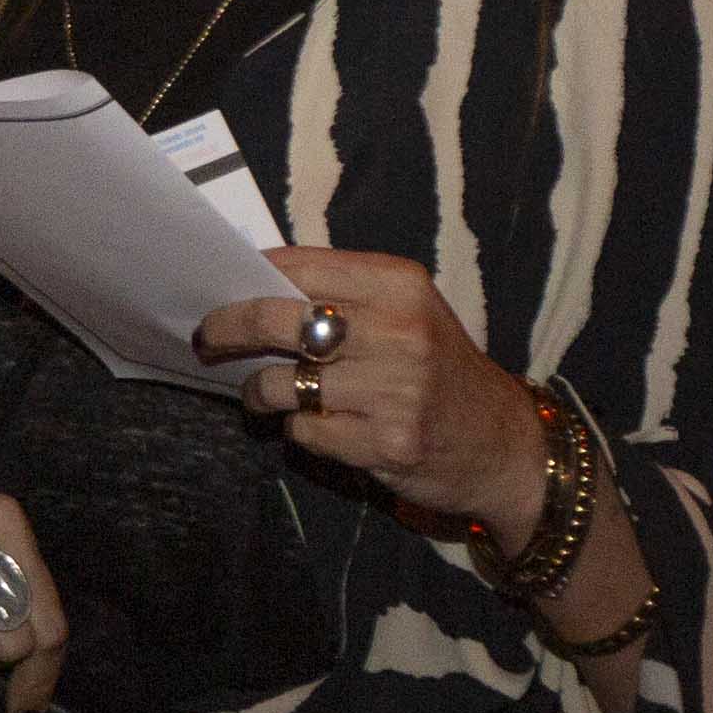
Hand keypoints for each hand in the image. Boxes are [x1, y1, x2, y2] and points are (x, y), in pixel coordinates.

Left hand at [196, 250, 545, 534]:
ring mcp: (394, 391)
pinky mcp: (387, 443)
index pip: (299, 266)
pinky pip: (305, 432)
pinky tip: (318, 425)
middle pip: (274, 319)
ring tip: (261, 394)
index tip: (217, 283)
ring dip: (260, 391)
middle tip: (206, 339)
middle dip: (225, 328)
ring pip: (281, 382)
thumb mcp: (409, 313)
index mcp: (400, 285)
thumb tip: (253, 283)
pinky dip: (299, 430)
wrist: (506, 446)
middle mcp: (398, 332)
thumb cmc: (440, 370)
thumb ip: (343, 295)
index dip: (248, 273)